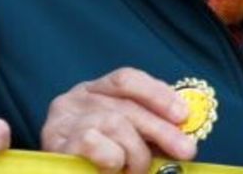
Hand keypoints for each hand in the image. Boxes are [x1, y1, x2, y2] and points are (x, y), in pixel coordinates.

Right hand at [39, 67, 195, 173]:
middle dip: (161, 128)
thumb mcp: (128, 142)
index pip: (126, 79)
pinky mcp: (56, 144)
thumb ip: (148, 133)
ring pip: (114, 123)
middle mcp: (73, 100)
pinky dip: (112, 159)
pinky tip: (113, 170)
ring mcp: (62, 121)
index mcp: (92, 92)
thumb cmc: (100, 166)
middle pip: (125, 104)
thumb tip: (184, 132)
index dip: (157, 93)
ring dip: (136, 153)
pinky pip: (95, 143)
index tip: (183, 114)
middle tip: (186, 150)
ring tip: (137, 171)